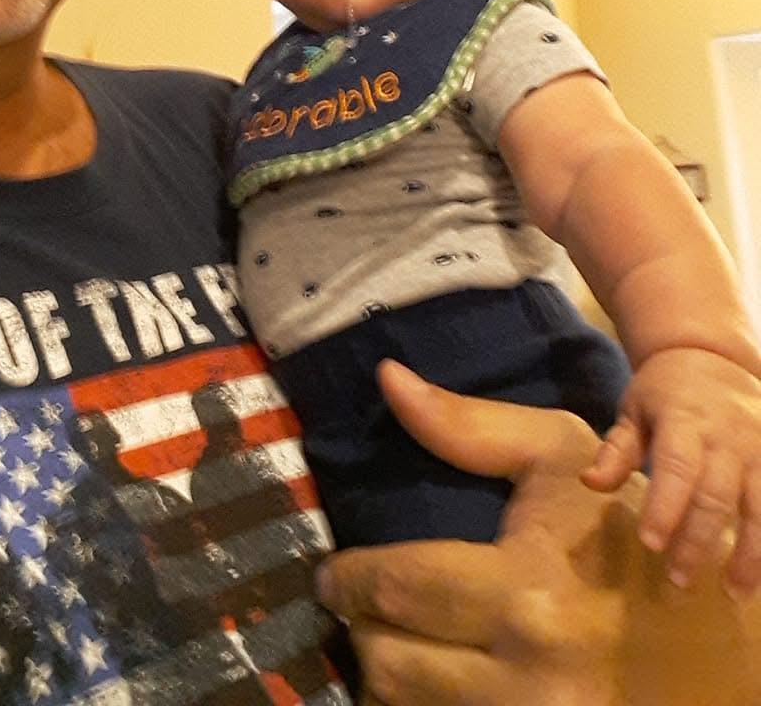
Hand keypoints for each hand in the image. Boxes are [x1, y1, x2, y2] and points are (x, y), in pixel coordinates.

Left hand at [315, 360, 760, 704]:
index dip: (347, 579)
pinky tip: (435, 674)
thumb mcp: (560, 456)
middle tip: (358, 606)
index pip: (394, 588)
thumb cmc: (630, 532)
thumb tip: (387, 377)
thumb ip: (467, 424)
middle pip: (388, 664)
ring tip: (393, 640)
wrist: (724, 640)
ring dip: (387, 674)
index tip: (332, 574)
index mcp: (526, 592)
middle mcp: (529, 676)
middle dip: (362, 629)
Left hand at [581, 346, 760, 594]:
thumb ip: (616, 449)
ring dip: (752, 553)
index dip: (665, 506)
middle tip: (679, 580)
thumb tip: (589, 483)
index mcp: (685, 418)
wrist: (715, 356)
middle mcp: (729, 435)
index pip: (676, 466)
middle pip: (717, 494)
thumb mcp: (634, 409)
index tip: (650, 543)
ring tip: (735, 592)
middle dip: (698, 540)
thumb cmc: (665, 391)